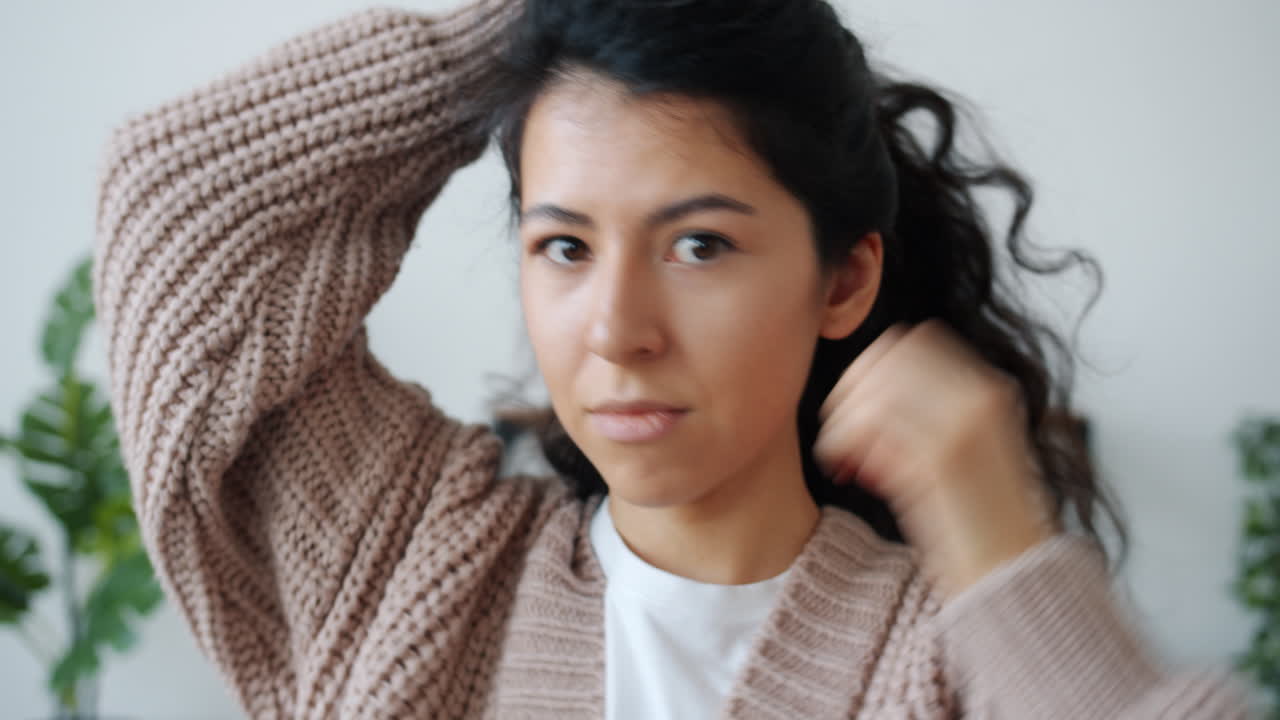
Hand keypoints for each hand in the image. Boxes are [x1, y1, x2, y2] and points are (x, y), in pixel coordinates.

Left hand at [814, 319, 1059, 597]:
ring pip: (874, 389)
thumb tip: (861, 389)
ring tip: (844, 459)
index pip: (915, 340)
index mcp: (990, 390)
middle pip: (889, 354)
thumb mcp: (962, 450)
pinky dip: (842, 445)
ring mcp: (964, 425)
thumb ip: (924, 412)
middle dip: (850, 389)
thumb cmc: (975, 523)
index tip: (854, 405)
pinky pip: (868, 426)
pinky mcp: (941, 459)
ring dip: (842, 423)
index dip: (872, 366)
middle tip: (840, 433)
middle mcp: (981, 398)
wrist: (1011, 579)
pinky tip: (848, 472)